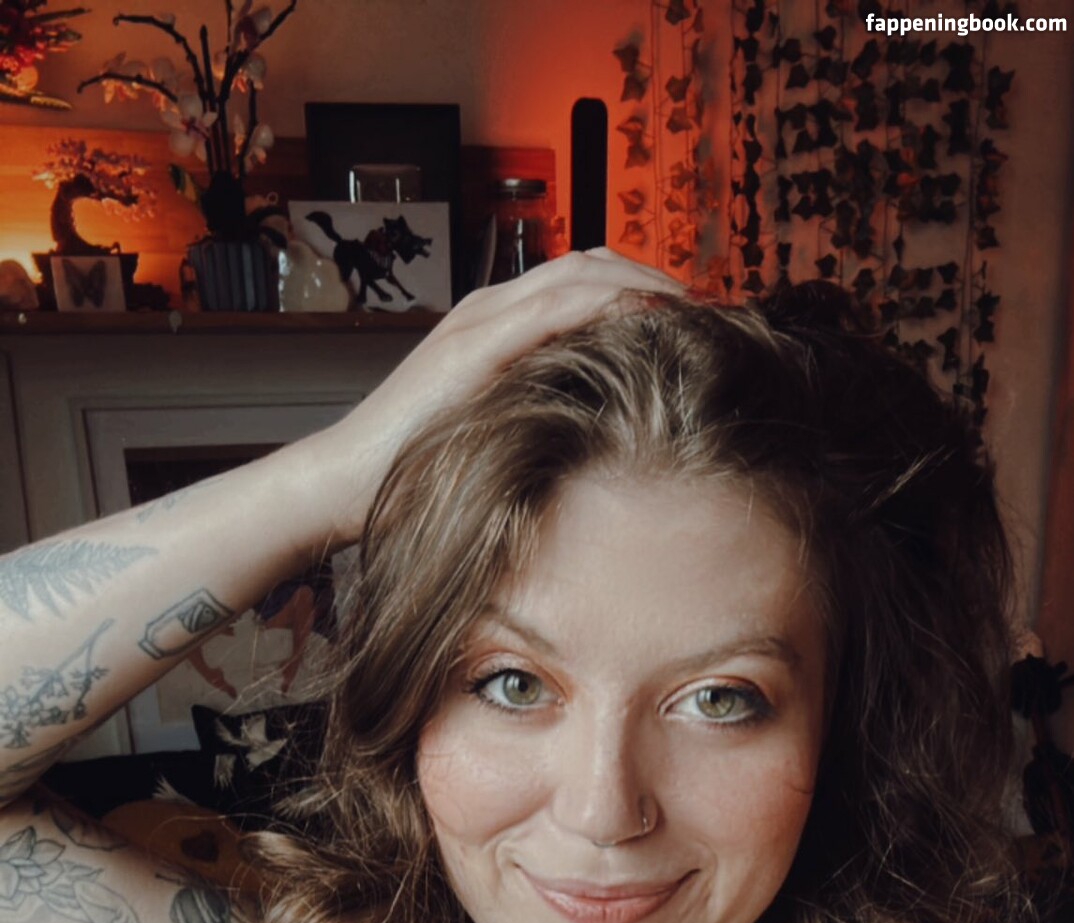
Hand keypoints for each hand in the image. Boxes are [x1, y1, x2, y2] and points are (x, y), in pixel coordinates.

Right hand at [290, 250, 689, 556]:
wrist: (341, 484)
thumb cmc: (413, 472)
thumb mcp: (490, 434)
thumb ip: (535, 414)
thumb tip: (600, 432)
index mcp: (492, 326)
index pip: (579, 281)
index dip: (638, 289)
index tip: (688, 320)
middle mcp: (487, 309)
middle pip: (589, 263)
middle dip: (654, 280)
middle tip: (707, 310)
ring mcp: (478, 322)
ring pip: (579, 274)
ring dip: (643, 286)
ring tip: (691, 313)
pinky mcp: (472, 349)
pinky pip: (554, 309)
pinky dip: (607, 307)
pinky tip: (648, 325)